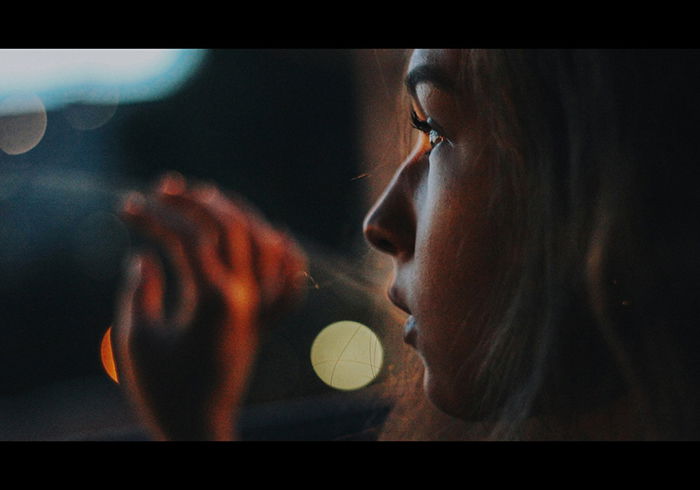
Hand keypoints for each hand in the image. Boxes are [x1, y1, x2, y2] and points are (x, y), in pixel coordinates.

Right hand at [112, 173, 306, 439]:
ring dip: (236, 215)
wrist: (199, 428)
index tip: (125, 206)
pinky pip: (286, 282)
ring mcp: (258, 307)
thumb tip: (145, 257)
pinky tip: (277, 236)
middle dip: (195, 200)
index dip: (155, 215)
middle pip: (229, 226)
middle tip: (164, 186)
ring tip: (207, 199)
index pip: (189, 236)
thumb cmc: (162, 389)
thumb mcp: (137, 339)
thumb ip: (140, 291)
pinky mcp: (261, 321)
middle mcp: (245, 296)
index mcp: (214, 297)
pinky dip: (285, 256)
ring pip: (262, 243)